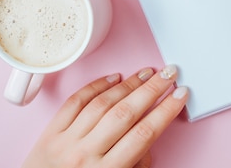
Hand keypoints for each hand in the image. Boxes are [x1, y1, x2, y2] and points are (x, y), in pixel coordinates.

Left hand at [22, 65, 187, 167]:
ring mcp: (66, 141)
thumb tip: (147, 144)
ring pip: (102, 103)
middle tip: (170, 73)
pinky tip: (114, 77)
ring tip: (148, 72)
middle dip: (152, 89)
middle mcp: (85, 155)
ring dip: (129, 84)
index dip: (165, 111)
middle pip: (125, 113)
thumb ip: (134, 166)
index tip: (180, 96)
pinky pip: (76, 101)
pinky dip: (96, 86)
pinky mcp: (50, 132)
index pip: (144, 134)